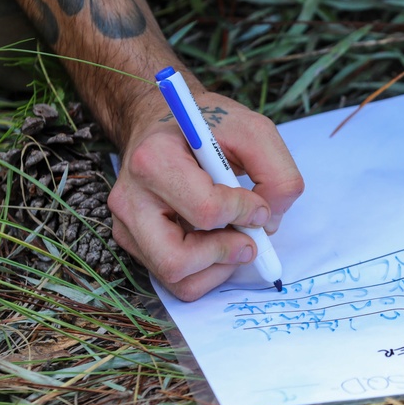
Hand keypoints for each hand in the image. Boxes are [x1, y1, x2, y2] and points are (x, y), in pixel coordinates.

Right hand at [108, 87, 303, 299]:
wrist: (165, 124)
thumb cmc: (208, 127)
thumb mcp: (254, 132)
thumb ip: (276, 173)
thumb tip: (268, 224)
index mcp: (154, 160)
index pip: (206, 211)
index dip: (244, 213)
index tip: (257, 204)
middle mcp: (131, 197)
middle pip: (176, 259)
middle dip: (223, 255)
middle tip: (247, 240)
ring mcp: (127, 224)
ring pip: (174, 278)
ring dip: (217, 267)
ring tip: (233, 239)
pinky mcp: (133, 242)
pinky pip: (174, 280)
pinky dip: (205, 272)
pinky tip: (216, 244)